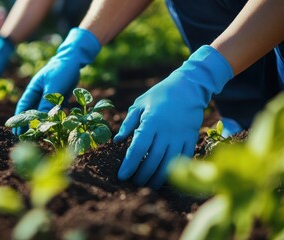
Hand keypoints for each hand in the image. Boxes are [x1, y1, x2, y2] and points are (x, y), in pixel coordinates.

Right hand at [14, 28, 100, 134]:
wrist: (73, 60)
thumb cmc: (61, 70)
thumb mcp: (54, 86)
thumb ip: (48, 102)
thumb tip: (43, 119)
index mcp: (33, 89)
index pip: (23, 107)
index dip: (19, 120)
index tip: (16, 133)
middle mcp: (39, 94)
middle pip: (32, 112)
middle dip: (28, 125)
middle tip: (25, 139)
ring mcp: (49, 97)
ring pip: (43, 113)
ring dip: (41, 124)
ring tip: (38, 137)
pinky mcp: (58, 98)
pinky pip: (54, 111)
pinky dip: (53, 119)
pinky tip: (53, 129)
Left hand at [114, 45, 233, 188]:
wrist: (189, 88)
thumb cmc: (160, 95)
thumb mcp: (140, 104)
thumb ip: (128, 123)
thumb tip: (118, 141)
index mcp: (151, 122)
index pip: (138, 148)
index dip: (129, 165)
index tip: (122, 176)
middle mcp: (166, 131)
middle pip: (153, 160)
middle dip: (142, 175)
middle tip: (133, 183)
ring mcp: (180, 136)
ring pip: (168, 163)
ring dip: (157, 178)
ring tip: (147, 185)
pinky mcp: (191, 139)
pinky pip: (183, 160)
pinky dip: (174, 171)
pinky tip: (165, 178)